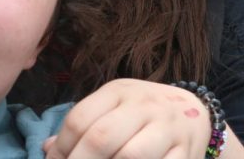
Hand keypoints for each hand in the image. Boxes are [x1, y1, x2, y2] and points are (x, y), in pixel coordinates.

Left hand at [43, 78, 212, 158]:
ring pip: (131, 156)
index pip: (80, 118)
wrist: (194, 112)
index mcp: (120, 91)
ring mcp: (168, 130)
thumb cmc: (142, 113)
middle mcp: (144, 105)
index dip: (62, 148)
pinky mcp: (186, 154)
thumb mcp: (113, 107)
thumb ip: (84, 125)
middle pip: (101, 138)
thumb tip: (48, 148)